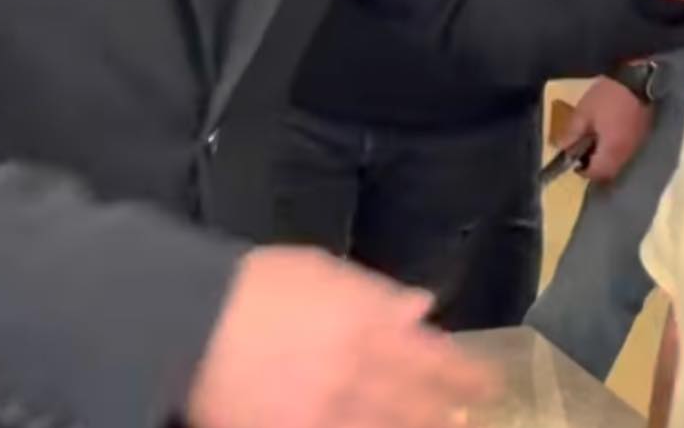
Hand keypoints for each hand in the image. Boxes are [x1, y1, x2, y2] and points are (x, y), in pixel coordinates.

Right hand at [186, 246, 498, 427]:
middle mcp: (357, 368)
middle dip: (447, 411)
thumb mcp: (323, 271)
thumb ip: (377, 293)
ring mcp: (330, 410)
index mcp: (366, 321)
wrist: (194, 321)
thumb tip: (420, 305)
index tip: (489, 384)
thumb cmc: (259, 285)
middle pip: (417, 401)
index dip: (462, 372)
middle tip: (470, 418)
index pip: (430, 353)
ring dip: (417, 427)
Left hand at [563, 76, 651, 183]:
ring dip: (605, 158)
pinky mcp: (643, 137)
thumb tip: (563, 148)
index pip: (596, 174)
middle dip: (595, 166)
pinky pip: (626, 152)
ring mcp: (637, 146)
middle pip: (609, 172)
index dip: (582, 170)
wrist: (638, 79)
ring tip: (595, 140)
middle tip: (583, 150)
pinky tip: (609, 134)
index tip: (573, 159)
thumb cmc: (608, 96)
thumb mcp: (584, 112)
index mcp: (611, 151)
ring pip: (618, 163)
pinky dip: (615, 149)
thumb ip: (572, 133)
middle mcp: (626, 155)